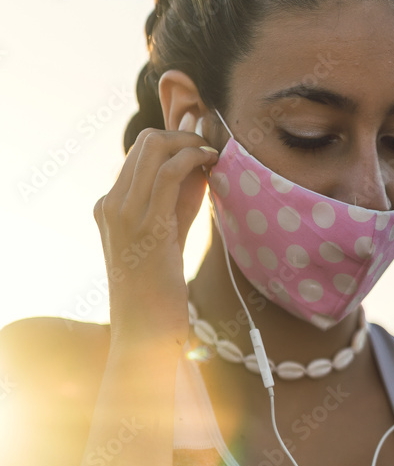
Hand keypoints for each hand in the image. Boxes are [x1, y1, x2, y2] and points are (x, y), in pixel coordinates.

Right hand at [93, 115, 218, 347]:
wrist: (143, 332)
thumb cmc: (160, 290)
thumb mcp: (168, 236)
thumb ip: (180, 201)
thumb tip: (202, 166)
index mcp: (109, 206)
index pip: (139, 153)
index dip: (174, 139)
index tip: (200, 143)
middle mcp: (111, 204)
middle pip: (145, 141)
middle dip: (183, 133)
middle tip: (209, 146)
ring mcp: (124, 213)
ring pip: (155, 147)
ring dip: (191, 141)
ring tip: (213, 153)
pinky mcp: (148, 225)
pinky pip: (170, 172)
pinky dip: (194, 157)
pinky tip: (211, 162)